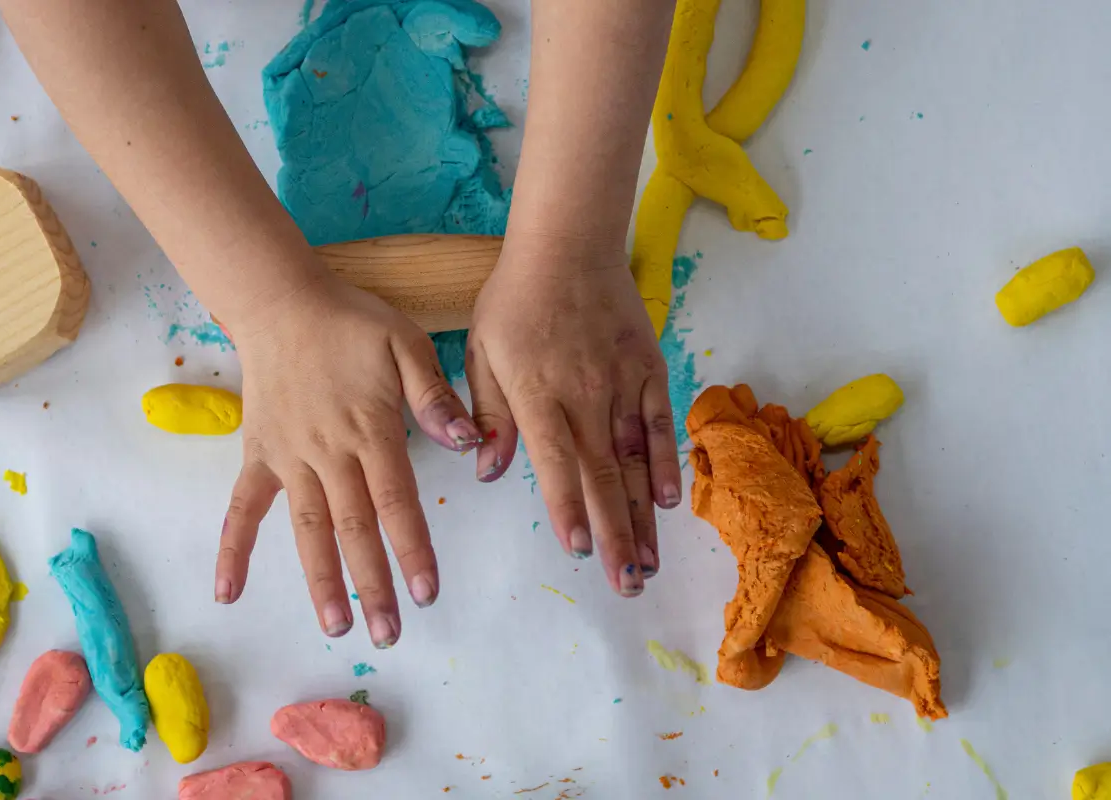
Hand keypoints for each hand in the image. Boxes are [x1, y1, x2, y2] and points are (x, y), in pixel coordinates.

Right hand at [214, 270, 480, 646]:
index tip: (426, 590)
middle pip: (353, 527)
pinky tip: (228, 592)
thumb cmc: (350, 322)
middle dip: (373, 582)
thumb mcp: (405, 342)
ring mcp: (288, 457)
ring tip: (336, 626)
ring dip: (321, 580)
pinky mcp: (258, 454)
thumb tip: (466, 441)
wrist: (280, 301)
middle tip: (390, 632)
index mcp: (369, 428)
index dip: (412, 547)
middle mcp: (328, 452)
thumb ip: (433, 395)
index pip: (395, 499)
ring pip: (307, 528)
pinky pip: (243, 507)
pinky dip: (233, 549)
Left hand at [467, 239, 681, 596]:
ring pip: (636, 461)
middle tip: (626, 584)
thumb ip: (489, 415)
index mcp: (538, 395)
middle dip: (616, 535)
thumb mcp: (481, 352)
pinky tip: (670, 502)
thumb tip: (489, 472)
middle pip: (604, 476)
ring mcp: (623, 385)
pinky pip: (660, 424)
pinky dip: (666, 463)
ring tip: (650, 564)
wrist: (568, 246)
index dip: (569, 509)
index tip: (581, 552)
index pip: (558, 463)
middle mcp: (586, 396)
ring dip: (644, 516)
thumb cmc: (515, 301)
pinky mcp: (650, 370)